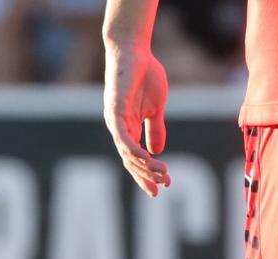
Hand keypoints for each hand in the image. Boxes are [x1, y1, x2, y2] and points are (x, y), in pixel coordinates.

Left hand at [103, 42, 170, 196]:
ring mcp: (115, 121)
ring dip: (145, 165)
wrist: (135, 52)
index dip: (147, 174)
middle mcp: (119, 129)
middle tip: (162, 186)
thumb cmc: (144, 76)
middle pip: (130, 161)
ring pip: (127, 152)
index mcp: (128, 129)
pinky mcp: (115, 111)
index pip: (135, 159)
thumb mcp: (156, 108)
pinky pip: (123, 136)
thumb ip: (155, 128)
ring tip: (162, 172)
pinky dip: (133, 149)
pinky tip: (145, 158)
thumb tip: (158, 151)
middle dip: (146, 175)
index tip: (160, 188)